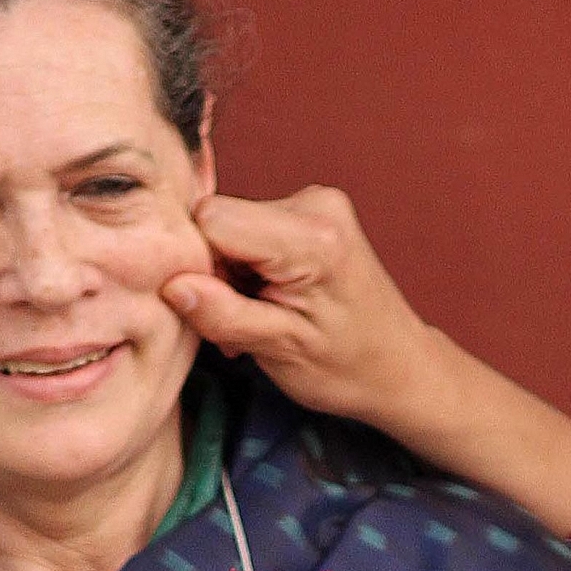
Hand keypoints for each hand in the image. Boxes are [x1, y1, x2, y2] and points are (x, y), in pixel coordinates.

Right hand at [162, 186, 570, 535]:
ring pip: (228, 225)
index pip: (211, 220)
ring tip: (259, 315)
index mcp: (313, 237)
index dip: (197, 264)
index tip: (214, 306)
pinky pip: (249, 229)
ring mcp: (315, 203)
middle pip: (217, 220)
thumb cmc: (349, 366)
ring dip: (228, 272)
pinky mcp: (310, 211)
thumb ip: (224, 314)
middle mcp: (316, 205)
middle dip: (213, 271)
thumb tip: (171, 284)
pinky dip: (246, 266)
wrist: (400, 364)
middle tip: (242, 322)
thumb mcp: (281, 351)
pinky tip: (267, 298)